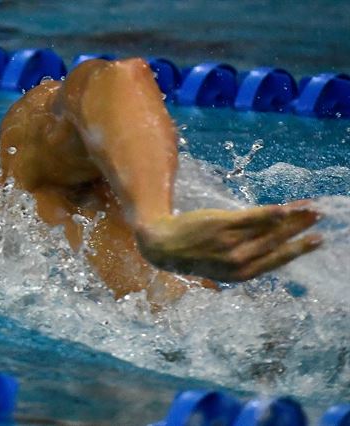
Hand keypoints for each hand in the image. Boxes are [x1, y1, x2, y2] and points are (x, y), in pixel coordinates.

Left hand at [134, 201, 321, 280]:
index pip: (277, 259)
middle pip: (277, 241)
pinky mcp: (222, 224)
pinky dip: (269, 214)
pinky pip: (251, 218)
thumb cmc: (194, 254)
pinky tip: (284, 208)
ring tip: (309, 208)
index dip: (298, 250)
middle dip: (301, 229)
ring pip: (268, 229)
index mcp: (241, 274)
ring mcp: (231, 242)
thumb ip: (244, 260)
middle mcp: (239, 260)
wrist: (162, 245)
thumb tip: (269, 250)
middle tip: (320, 217)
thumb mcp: (220, 267)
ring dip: (292, 218)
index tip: (317, 241)